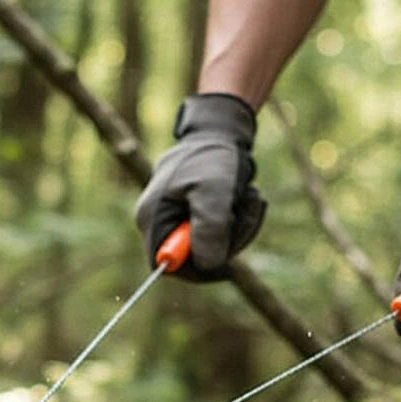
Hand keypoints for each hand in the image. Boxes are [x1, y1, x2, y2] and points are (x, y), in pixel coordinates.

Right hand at [135, 93, 265, 281]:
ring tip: (247, 197)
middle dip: (226, 242)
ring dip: (239, 227)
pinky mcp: (198, 215)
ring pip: (215, 247)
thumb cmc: (213, 156)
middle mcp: (161, 221)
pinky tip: (245, 197)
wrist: (223, 129)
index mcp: (153, 217)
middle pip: (195, 258)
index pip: (167, 265)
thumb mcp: (214, 190)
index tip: (226, 265)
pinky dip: (240, 220)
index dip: (197, 272)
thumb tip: (208, 266)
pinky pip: (223, 234)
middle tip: (244, 214)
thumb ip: (209, 228)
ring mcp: (180, 218)